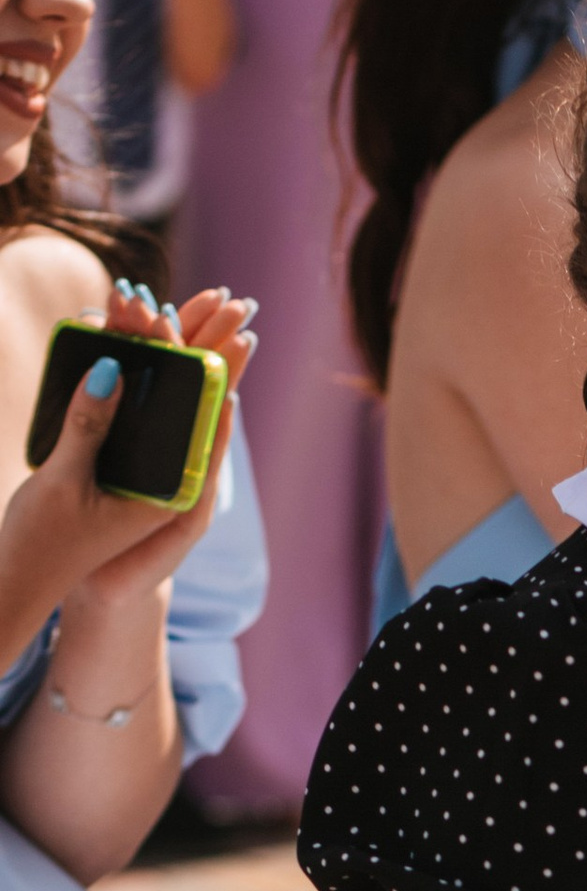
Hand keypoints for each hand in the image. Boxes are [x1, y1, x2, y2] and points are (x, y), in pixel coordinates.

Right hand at [35, 284, 255, 617]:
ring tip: (175, 300)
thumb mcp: (69, 486)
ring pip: (166, 397)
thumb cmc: (55, 547)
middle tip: (222, 297)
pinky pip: (135, 408)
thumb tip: (109, 365)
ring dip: (166, 349)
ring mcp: (148, 468)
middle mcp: (171, 475)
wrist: (56, 592)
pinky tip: (127, 337)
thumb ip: (89, 428)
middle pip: (195, 396)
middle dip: (202, 344)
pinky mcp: (124, 464)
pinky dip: (131, 371)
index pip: (205, 409)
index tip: (226, 319)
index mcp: (174, 483)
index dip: (212, 360)